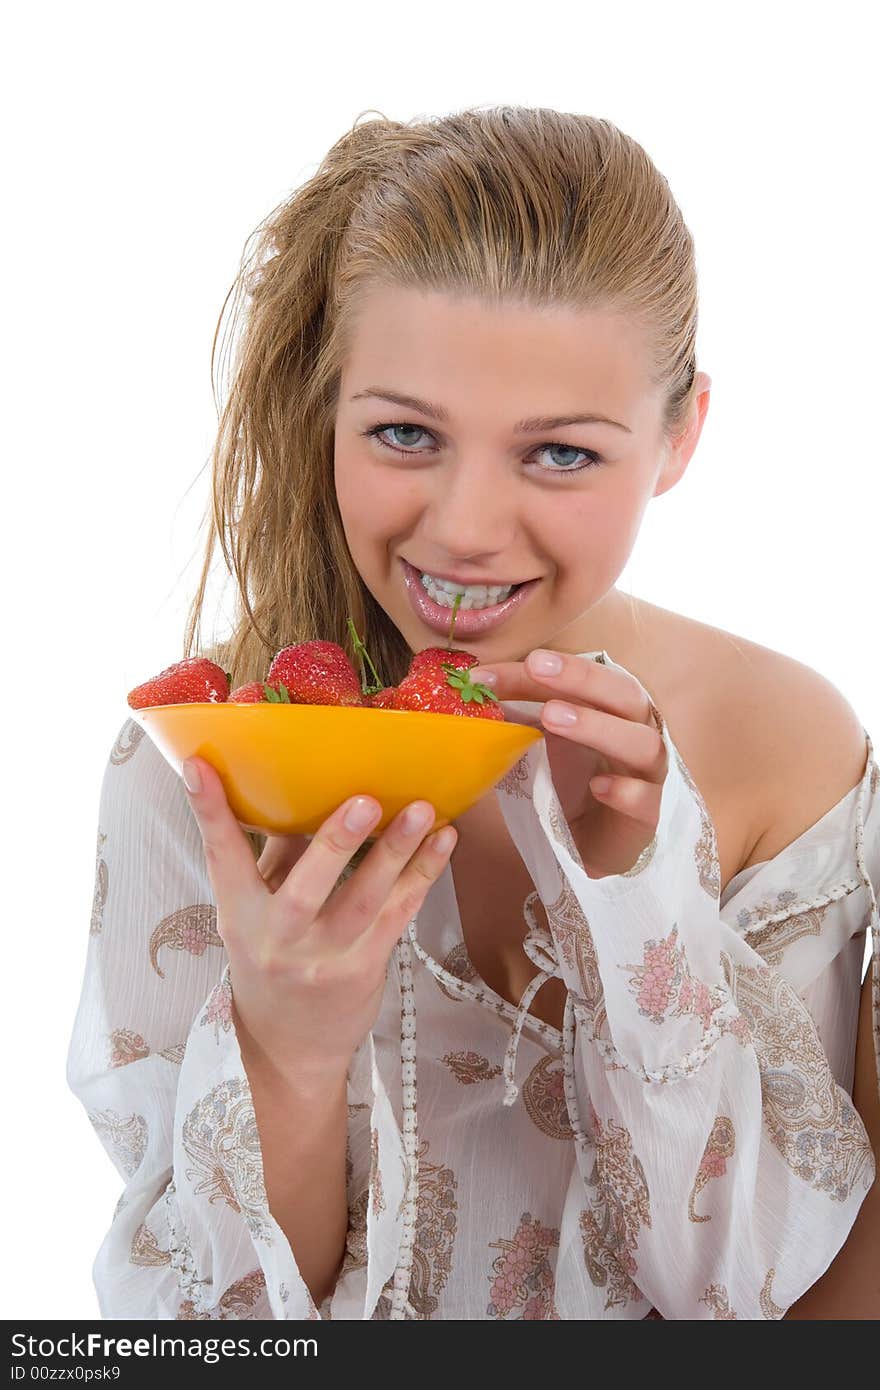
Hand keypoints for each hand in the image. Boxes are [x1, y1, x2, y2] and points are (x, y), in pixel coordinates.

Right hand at [182, 758, 456, 1080]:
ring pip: (365, 902)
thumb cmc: (272, 959)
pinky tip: (444, 840)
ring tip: (422, 810)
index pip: (221, 858)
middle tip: (365, 801)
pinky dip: (423, 875)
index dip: (209, 812)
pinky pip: (398, 915)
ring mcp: (325, 959)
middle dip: (336, 844)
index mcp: (241, 916)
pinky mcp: (366, 968)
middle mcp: (279, 940)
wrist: (290, 1047)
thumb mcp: (256, 911)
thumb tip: (296, 784)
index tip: (198, 766)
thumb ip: (275, 855)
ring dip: (397, 853)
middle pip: (306, 891)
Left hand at [468, 650, 667, 877]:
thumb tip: (473, 688)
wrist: (591, 845)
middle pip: (625, 695)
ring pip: (641, 744)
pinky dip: (625, 791)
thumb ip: (519, 716)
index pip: (588, 678)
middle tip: (536, 666)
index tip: (504, 666)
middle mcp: (637, 734)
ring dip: (597, 727)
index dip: (551, 667)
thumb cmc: (570, 785)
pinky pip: (646, 801)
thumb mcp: (541, 744)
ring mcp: (647, 776)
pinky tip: (599, 786)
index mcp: (613, 710)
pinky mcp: (647, 818)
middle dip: (581, 677)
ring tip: (552, 718)